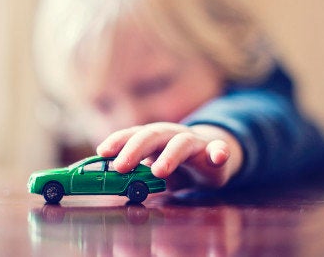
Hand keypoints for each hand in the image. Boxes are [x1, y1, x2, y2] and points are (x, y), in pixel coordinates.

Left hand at [96, 122, 242, 189]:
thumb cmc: (175, 165)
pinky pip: (220, 150)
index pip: (132, 135)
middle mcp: (171, 135)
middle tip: (121, 166)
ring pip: (182, 143)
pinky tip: (219, 156)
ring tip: (159, 171)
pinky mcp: (216, 153)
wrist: (210, 159)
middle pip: (153, 135)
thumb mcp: (153, 171)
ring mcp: (195, 143)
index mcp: (153, 138)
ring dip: (170, 155)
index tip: (103, 152)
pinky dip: (220, 152)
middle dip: (136, 149)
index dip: (117, 141)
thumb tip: (107, 188)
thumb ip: (134, 177)